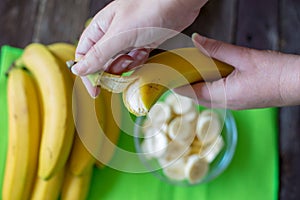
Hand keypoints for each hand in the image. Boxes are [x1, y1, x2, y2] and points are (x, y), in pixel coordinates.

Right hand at [72, 0, 206, 96]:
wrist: (177, 3)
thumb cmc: (149, 10)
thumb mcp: (119, 35)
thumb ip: (98, 54)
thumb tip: (78, 70)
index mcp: (100, 28)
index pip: (84, 55)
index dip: (88, 74)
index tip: (95, 90)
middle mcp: (112, 34)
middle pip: (102, 62)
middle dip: (111, 71)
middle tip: (121, 73)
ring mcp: (128, 39)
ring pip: (120, 63)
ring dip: (127, 66)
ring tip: (135, 56)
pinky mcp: (143, 43)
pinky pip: (135, 60)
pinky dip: (139, 61)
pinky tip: (144, 52)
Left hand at [175, 33, 299, 108]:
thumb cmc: (276, 73)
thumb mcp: (244, 57)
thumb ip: (217, 49)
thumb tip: (197, 40)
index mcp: (226, 95)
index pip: (192, 92)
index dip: (177, 86)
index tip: (166, 79)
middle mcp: (228, 103)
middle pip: (198, 96)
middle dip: (186, 86)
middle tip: (177, 72)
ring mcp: (235, 104)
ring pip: (208, 97)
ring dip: (198, 86)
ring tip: (191, 72)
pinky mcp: (241, 100)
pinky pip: (219, 95)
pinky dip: (210, 86)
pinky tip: (211, 75)